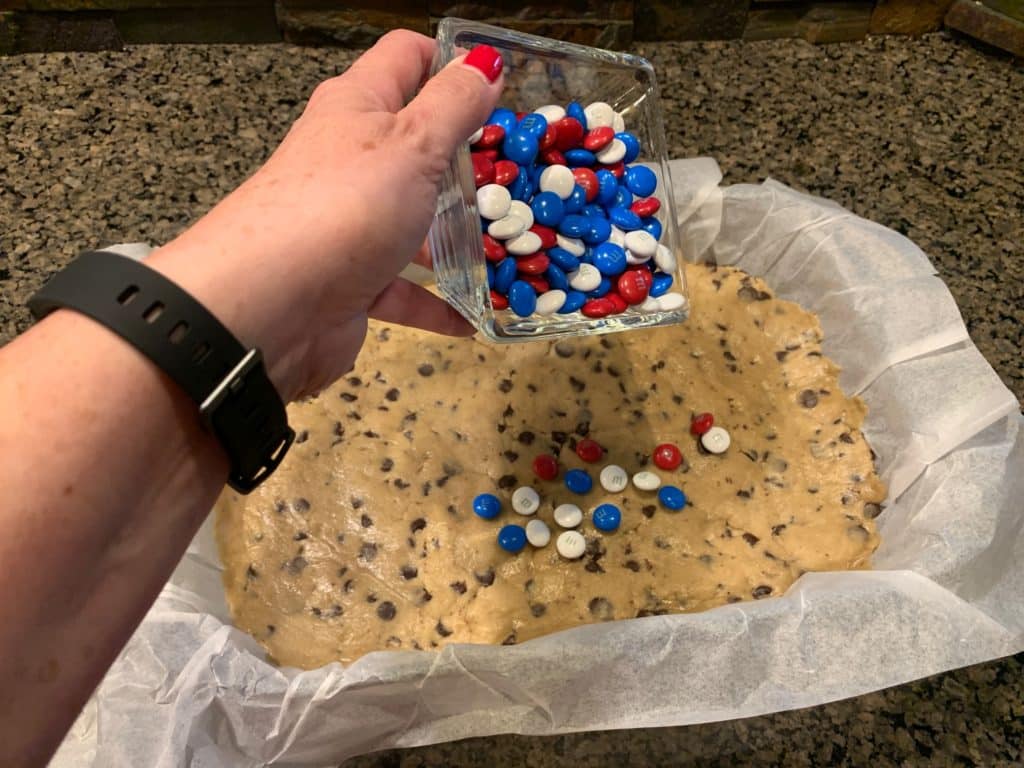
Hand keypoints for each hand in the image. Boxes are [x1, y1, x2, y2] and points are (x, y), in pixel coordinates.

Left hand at [149, 31, 503, 400]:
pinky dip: (437, 303)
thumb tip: (483, 61)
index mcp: (357, 108)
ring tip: (511, 248)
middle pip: (414, 146)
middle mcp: (349, 159)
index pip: (404, 58)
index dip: (449, 60)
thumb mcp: (411, 144)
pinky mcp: (350, 282)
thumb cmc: (342, 208)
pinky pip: (403, 289)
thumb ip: (453, 104)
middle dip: (466, 160)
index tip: (499, 86)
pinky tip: (474, 317)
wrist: (265, 309)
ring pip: (413, 222)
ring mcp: (349, 223)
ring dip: (456, 237)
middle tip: (520, 175)